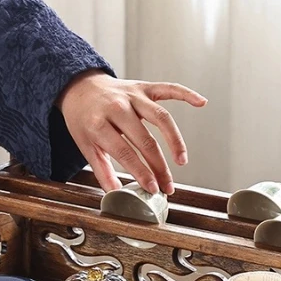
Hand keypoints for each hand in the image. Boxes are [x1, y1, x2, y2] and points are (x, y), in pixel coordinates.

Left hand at [56, 70, 206, 194]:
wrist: (79, 86)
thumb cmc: (83, 119)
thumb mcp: (85, 146)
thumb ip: (102, 171)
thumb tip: (115, 194)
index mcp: (99, 123)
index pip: (125, 153)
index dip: (141, 172)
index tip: (152, 188)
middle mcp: (117, 107)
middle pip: (146, 140)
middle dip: (159, 166)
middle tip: (168, 185)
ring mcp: (132, 95)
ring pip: (161, 117)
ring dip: (175, 140)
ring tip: (182, 161)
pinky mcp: (143, 86)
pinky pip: (167, 89)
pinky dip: (186, 94)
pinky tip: (201, 103)